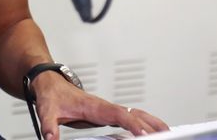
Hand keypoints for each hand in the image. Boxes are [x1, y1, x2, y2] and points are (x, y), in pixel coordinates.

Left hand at [31, 70, 168, 137]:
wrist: (49, 83)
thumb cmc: (51, 94)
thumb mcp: (47, 110)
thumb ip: (49, 126)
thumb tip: (51, 139)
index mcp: (95, 106)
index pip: (119, 114)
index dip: (133, 124)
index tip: (145, 134)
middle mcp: (105, 107)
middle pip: (135, 114)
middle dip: (152, 124)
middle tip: (168, 135)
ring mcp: (108, 110)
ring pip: (136, 114)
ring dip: (152, 122)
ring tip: (169, 132)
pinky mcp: (107, 114)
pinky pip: (130, 118)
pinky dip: (144, 123)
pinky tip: (152, 132)